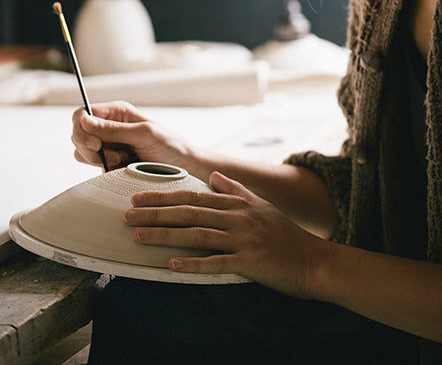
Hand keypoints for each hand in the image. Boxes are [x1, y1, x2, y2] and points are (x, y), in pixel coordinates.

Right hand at [71, 101, 195, 171]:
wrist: (185, 168)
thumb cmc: (170, 146)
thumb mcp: (144, 134)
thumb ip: (114, 129)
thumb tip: (84, 121)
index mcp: (117, 112)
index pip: (82, 114)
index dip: (82, 129)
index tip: (96, 145)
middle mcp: (110, 125)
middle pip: (78, 134)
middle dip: (90, 149)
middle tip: (113, 158)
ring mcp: (109, 144)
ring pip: (82, 152)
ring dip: (98, 160)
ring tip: (123, 161)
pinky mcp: (111, 161)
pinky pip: (93, 166)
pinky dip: (104, 169)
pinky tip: (123, 168)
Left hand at [122, 170, 331, 298]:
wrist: (315, 260)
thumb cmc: (287, 234)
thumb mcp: (261, 205)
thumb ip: (235, 189)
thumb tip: (213, 175)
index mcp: (237, 203)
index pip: (192, 195)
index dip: (163, 195)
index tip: (137, 196)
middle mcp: (237, 217)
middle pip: (188, 211)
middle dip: (154, 213)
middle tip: (126, 216)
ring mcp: (243, 238)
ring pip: (196, 234)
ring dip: (164, 235)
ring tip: (138, 237)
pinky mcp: (249, 261)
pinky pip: (216, 262)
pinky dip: (192, 263)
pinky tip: (171, 265)